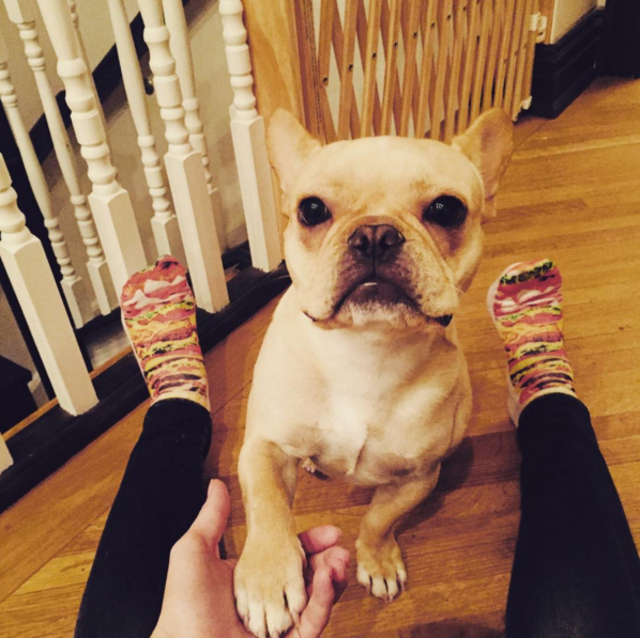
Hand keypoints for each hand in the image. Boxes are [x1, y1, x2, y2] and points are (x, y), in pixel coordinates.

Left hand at [151, 480, 349, 637]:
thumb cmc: (183, 604)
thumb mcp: (195, 551)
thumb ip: (212, 518)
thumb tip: (217, 483)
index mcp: (253, 579)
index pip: (290, 557)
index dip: (311, 544)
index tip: (331, 531)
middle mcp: (270, 601)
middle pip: (309, 579)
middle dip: (328, 562)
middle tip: (340, 549)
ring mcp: (280, 625)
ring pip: (316, 600)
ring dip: (331, 579)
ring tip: (338, 560)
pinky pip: (312, 623)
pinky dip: (323, 601)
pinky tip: (327, 581)